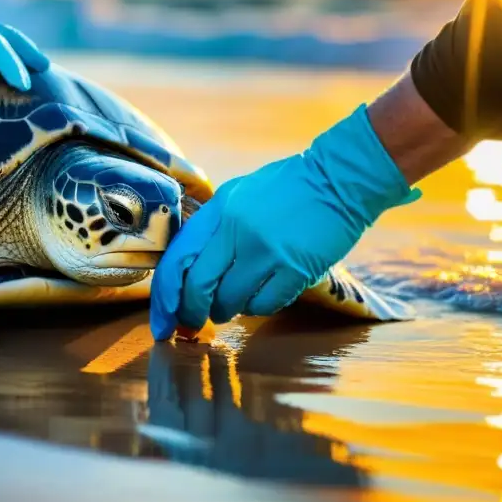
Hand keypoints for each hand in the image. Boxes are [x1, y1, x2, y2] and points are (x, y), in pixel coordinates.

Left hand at [150, 104, 419, 339]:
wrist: (339, 179)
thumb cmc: (287, 188)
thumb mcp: (238, 195)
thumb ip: (214, 227)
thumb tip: (188, 270)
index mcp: (219, 210)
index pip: (178, 259)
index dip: (165, 294)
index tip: (162, 317)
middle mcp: (237, 230)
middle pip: (198, 286)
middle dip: (191, 312)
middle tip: (192, 323)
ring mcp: (267, 251)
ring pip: (230, 300)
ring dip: (225, 311)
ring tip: (229, 306)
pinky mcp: (296, 269)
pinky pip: (264, 304)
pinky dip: (256, 308)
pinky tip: (259, 299)